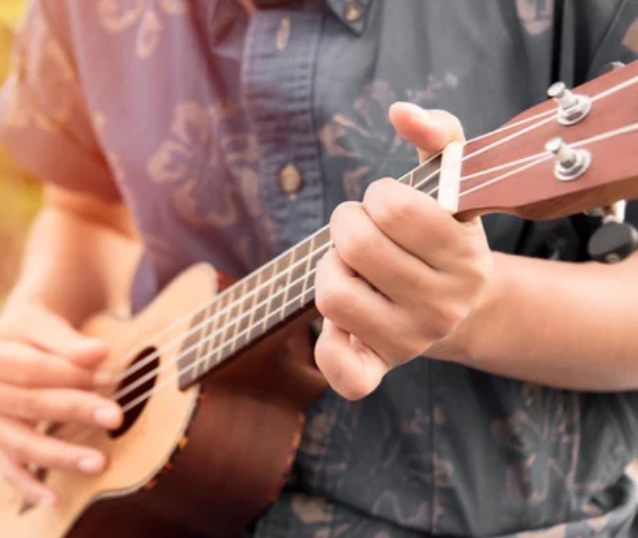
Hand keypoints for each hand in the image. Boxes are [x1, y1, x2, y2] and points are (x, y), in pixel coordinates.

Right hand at [0, 302, 121, 505]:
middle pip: (29, 405)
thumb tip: (98, 352)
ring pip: (21, 443)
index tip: (108, 378)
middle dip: (75, 410)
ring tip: (99, 461)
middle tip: (115, 416)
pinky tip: (55, 497)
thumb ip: (69, 341)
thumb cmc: (34, 332)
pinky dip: (31, 486)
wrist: (14, 340)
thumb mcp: (46, 325)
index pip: (32, 368)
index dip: (71, 374)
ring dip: (62, 454)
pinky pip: (10, 470)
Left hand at [313, 102, 493, 399]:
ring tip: (354, 270)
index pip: (392, 208)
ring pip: (332, 296)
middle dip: (347, 227)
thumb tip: (400, 110)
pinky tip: (340, 325)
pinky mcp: (381, 367)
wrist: (460, 307)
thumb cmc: (441, 235)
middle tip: (362, 235)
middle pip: (355, 247)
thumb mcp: (451, 182)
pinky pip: (344, 373)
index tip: (389, 207)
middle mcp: (443, 305)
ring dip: (331, 272)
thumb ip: (438, 134)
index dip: (378, 197)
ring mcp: (412, 341)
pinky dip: (329, 349)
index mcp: (464, 256)